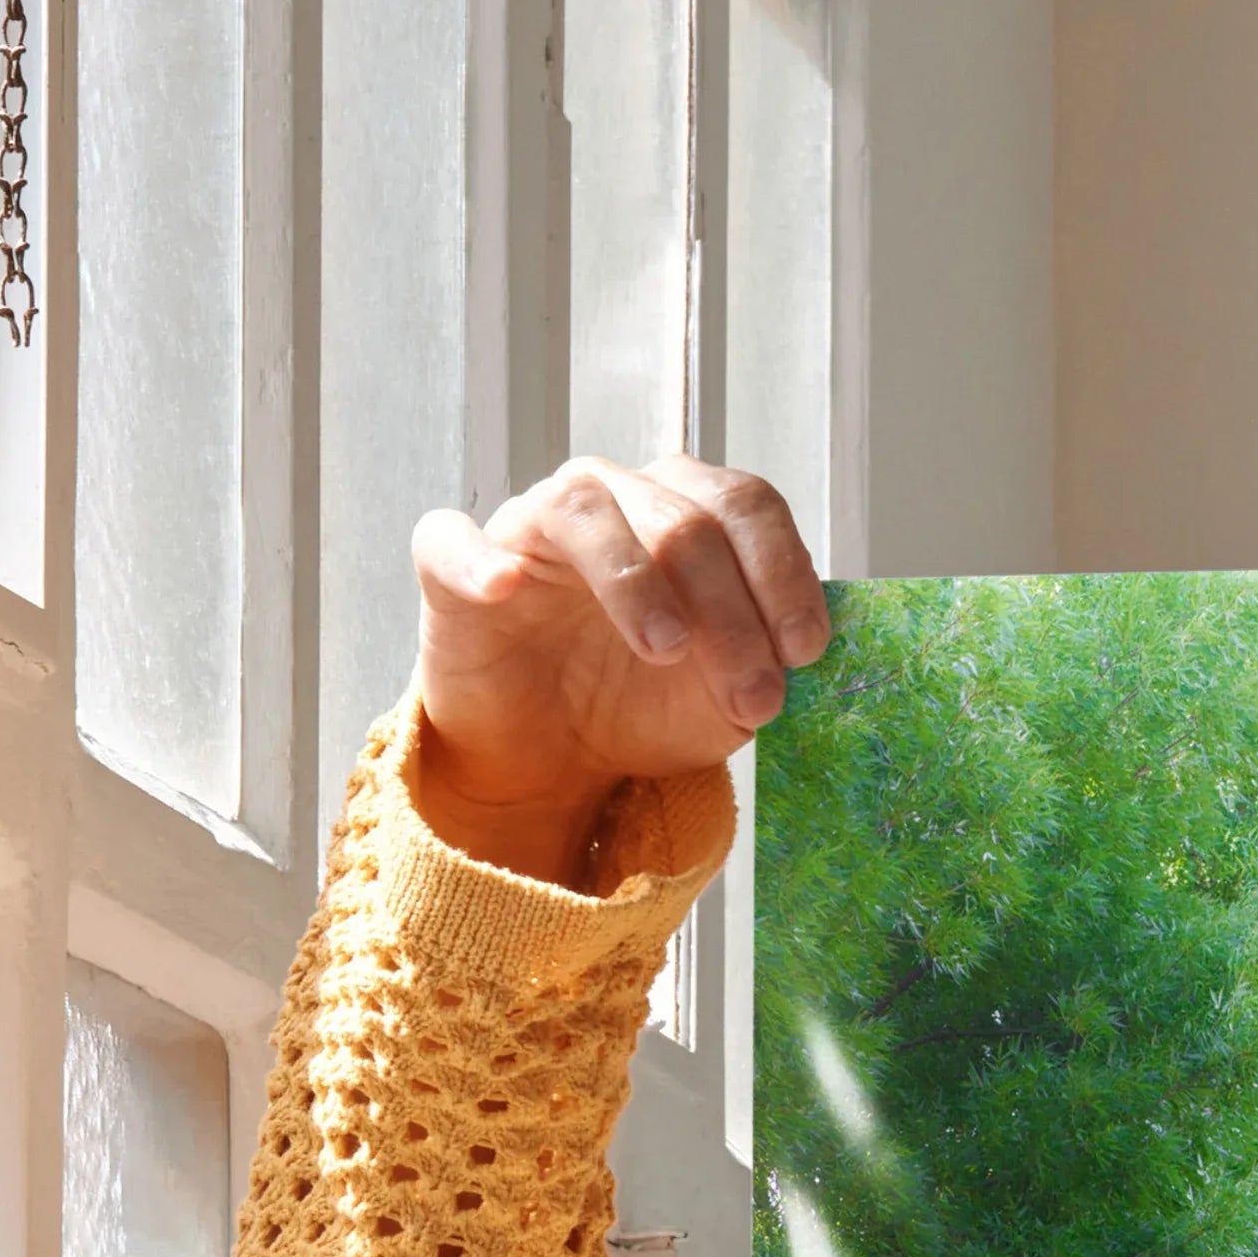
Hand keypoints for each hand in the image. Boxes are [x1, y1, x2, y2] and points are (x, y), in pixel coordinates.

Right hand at [408, 457, 827, 884]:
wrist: (553, 757)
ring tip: (667, 650)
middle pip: (683, 518)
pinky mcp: (454, 567)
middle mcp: (614, 500)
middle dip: (731, 613)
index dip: (783, 572)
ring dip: (636, 580)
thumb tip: (797, 654)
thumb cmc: (642, 705)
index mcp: (687, 514)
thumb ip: (764, 665)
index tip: (805, 651)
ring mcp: (532, 526)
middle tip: (753, 697)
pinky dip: (479, 559)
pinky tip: (506, 587)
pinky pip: (453, 540)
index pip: (745, 506)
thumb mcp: (725, 699)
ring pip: (585, 510)